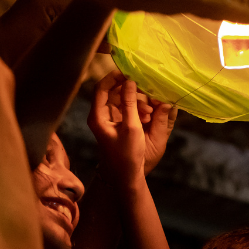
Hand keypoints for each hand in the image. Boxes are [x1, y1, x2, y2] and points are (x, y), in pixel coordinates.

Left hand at [89, 72, 147, 186]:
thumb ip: (130, 103)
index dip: (114, 77)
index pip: (102, 87)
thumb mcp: (131, 127)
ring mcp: (109, 119)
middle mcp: (100, 115)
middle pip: (113, 91)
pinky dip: (137, 109)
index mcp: (98, 116)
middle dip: (131, 91)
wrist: (125, 176)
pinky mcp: (117, 123)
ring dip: (137, 101)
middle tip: (146, 92)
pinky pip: (127, 108)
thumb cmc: (127, 155)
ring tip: (150, 112)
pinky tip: (148, 116)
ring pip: (122, 99)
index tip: (130, 72)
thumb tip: (130, 81)